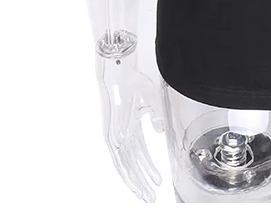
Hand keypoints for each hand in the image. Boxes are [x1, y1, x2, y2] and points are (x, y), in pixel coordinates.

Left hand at [96, 53, 165, 200]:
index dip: (149, 168)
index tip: (158, 180)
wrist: (120, 73)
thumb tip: (160, 132)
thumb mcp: (151, 101)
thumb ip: (156, 117)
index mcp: (131, 127)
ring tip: (145, 195)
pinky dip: (126, 172)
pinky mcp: (110, 136)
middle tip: (151, 196)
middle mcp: (122, 135)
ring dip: (136, 181)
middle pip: (133, 165)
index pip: (140, 154)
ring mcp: (115, 136)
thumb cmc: (134, 81)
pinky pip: (118, 160)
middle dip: (143, 181)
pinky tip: (134, 181)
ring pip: (126, 167)